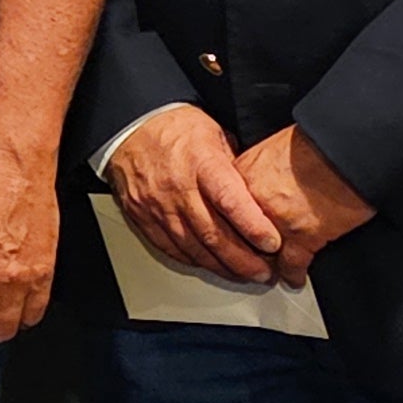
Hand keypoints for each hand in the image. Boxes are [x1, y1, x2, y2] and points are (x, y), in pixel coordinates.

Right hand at [106, 105, 282, 283]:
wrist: (129, 127)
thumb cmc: (175, 128)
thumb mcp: (215, 133)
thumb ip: (236, 167)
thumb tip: (259, 192)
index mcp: (201, 162)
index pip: (230, 201)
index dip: (253, 226)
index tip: (273, 244)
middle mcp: (178, 187)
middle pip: (214, 233)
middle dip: (243, 259)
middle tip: (265, 272)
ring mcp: (158, 206)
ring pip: (194, 247)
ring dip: (222, 266)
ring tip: (243, 274)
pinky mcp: (143, 217)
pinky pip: (170, 247)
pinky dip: (193, 260)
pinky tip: (210, 265)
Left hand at [234, 125, 373, 284]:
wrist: (347, 147)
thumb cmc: (318, 143)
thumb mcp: (272, 150)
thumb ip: (258, 173)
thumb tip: (259, 186)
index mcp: (240, 177)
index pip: (223, 211)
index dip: (229, 227)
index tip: (232, 236)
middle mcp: (251, 202)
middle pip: (236, 237)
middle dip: (242, 252)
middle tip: (243, 264)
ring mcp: (274, 223)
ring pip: (261, 256)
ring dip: (266, 266)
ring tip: (268, 273)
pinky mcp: (302, 238)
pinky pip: (291, 265)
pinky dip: (293, 274)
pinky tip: (294, 277)